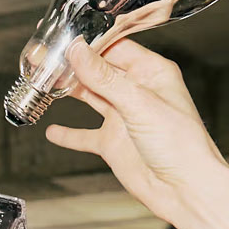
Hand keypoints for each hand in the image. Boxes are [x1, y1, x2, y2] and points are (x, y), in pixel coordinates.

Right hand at [45, 39, 223, 218]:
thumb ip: (104, 77)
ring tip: (44, 82)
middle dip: (73, 64)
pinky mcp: (114, 143)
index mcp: (152, 73)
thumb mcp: (138, 103)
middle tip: (45, 58)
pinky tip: (53, 130)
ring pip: (90, 96)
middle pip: (99, 70)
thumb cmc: (180, 144)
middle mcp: (137, 92)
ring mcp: (123, 117)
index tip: (64, 38)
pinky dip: (68, 134)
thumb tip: (78, 52)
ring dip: (68, 91)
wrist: (185, 190)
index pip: (116, 47)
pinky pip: (84, 135)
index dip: (90, 43)